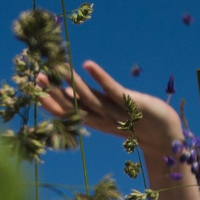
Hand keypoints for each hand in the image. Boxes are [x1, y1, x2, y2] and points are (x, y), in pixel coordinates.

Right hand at [39, 60, 184, 160]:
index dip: (49, 101)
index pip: (66, 113)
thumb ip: (94, 104)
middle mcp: (101, 118)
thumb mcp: (111, 113)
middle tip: (37, 77)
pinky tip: (88, 64)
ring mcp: (115, 112)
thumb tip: (74, 93)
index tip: (33, 88)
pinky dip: (100, 77)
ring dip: (73, 84)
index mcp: (94, 121)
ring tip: (58, 69)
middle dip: (54, 92)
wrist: (165, 135)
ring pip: (90, 98)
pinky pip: (112, 90)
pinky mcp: (130, 104)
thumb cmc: (138, 121)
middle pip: (73, 106)